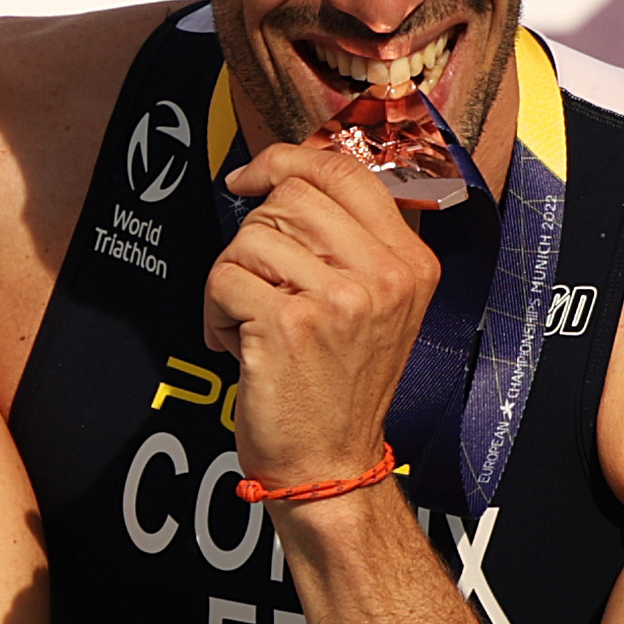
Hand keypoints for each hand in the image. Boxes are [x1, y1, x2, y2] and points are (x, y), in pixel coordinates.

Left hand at [203, 142, 437, 489]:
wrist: (331, 463)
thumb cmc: (339, 388)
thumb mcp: (375, 308)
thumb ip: (348, 244)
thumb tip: (286, 180)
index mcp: (409, 263)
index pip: (345, 173)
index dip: (288, 160)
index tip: (252, 176)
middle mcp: (383, 276)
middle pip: (289, 199)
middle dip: (253, 238)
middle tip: (259, 287)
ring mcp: (340, 298)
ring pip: (250, 237)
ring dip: (232, 279)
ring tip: (251, 322)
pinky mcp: (290, 323)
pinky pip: (225, 278)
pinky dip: (215, 310)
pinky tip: (236, 343)